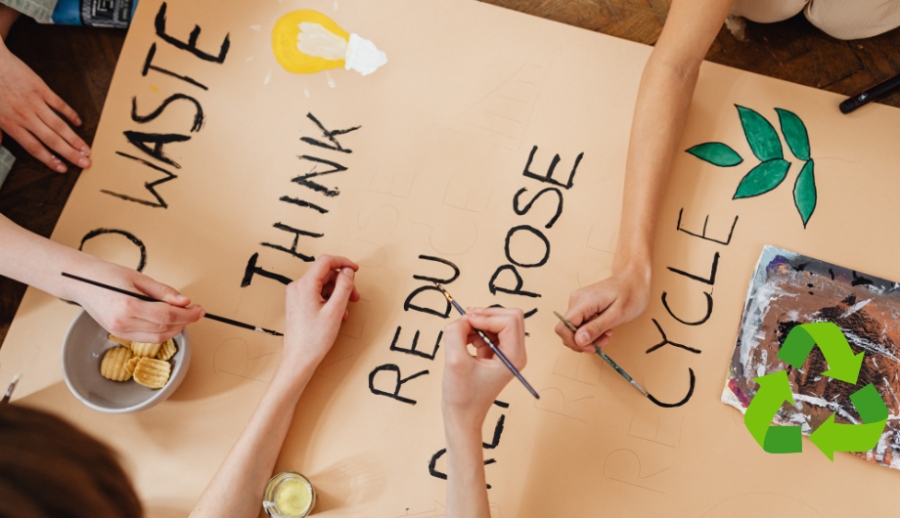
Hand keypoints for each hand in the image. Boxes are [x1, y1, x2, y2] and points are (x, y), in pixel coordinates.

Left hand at [0, 40, 89, 172]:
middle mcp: (25, 116)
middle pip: (52, 140)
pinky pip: (59, 104)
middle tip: (85, 163)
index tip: (63, 168)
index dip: (50, 160)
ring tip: (86, 149)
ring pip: (59, 125)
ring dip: (74, 139)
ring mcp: (35, 103)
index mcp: (11, 123)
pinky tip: (78, 122)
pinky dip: (70, 114)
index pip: (34, 147)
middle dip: (70, 154)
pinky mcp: (41, 89)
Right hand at [68, 261, 204, 342]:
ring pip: (158, 337)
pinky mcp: (119, 334)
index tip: (200, 310)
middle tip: (195, 311)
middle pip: (164, 328)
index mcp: (128, 305)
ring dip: (176, 328)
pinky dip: (162, 330)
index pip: (166, 315)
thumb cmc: (108, 276)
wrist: (81, 283)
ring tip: (184, 315)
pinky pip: (148, 337)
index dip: (187, 315)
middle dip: (185, 321)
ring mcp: (120, 331)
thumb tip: (186, 302)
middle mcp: (123, 323)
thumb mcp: (140, 278)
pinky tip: (168, 320)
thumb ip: (164, 292)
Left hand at [282, 255, 360, 369]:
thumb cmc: (315, 339)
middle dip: (342, 283)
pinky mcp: (297, 304)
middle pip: (325, 274)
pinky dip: (329, 300)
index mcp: (305, 285)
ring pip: (322, 285)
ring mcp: (296, 295)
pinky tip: (337, 314)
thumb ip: (344, 286)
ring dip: (337, 294)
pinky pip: (317, 294)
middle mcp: (297, 287)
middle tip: (355, 297)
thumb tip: (348, 271)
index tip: (356, 270)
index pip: (326, 261)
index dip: (343, 262)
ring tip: (346, 311)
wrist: (299, 359)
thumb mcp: (336, 310)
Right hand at [442, 307, 525, 428]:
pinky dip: (474, 330)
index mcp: (514, 356)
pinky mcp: (495, 351)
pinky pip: (488, 329)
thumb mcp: (454, 361)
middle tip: (464, 322)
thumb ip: (456, 333)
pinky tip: (463, 342)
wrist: (462, 415)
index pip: (510, 321)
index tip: (467, 322)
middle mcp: (515, 352)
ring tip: (460, 336)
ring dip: (477, 322)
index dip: (487, 316)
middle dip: (485, 315)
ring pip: (496, 320)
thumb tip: (461, 318)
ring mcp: (506, 352)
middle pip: (508, 316)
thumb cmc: (462, 395)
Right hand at [555, 265, 649, 352]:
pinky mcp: (581, 304)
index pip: (563, 327)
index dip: (573, 342)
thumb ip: (596, 328)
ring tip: (607, 333)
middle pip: (567, 330)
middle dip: (584, 341)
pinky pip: (579, 323)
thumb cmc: (630, 294)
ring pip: (574, 329)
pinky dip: (590, 330)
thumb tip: (578, 341)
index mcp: (583, 302)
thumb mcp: (616, 315)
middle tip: (604, 340)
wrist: (633, 279)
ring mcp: (577, 302)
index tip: (591, 348)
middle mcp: (575, 300)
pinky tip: (604, 327)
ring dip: (589, 337)